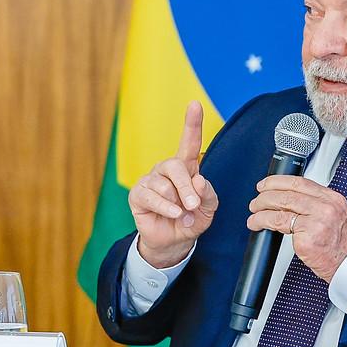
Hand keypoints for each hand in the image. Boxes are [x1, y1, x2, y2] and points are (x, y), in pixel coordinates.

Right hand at [128, 101, 217, 269]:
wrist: (173, 242)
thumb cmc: (191, 221)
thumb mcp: (208, 210)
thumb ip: (209, 195)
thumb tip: (199, 181)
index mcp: (186, 168)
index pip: (189, 143)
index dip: (192, 123)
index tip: (195, 104)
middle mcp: (167, 170)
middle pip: (176, 165)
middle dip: (187, 187)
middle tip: (194, 205)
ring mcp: (150, 180)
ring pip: (164, 184)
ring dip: (178, 203)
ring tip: (181, 214)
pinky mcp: (138, 194)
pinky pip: (151, 196)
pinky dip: (166, 208)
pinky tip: (173, 214)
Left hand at [247, 174, 346, 280]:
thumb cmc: (346, 246)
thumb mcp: (338, 216)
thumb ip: (318, 205)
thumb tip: (291, 199)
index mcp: (332, 199)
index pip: (300, 182)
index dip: (277, 181)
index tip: (266, 184)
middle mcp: (325, 207)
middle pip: (287, 193)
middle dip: (265, 195)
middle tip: (256, 201)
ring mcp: (316, 221)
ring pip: (280, 206)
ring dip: (261, 209)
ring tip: (254, 214)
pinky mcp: (308, 237)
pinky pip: (279, 224)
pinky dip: (263, 222)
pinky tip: (258, 224)